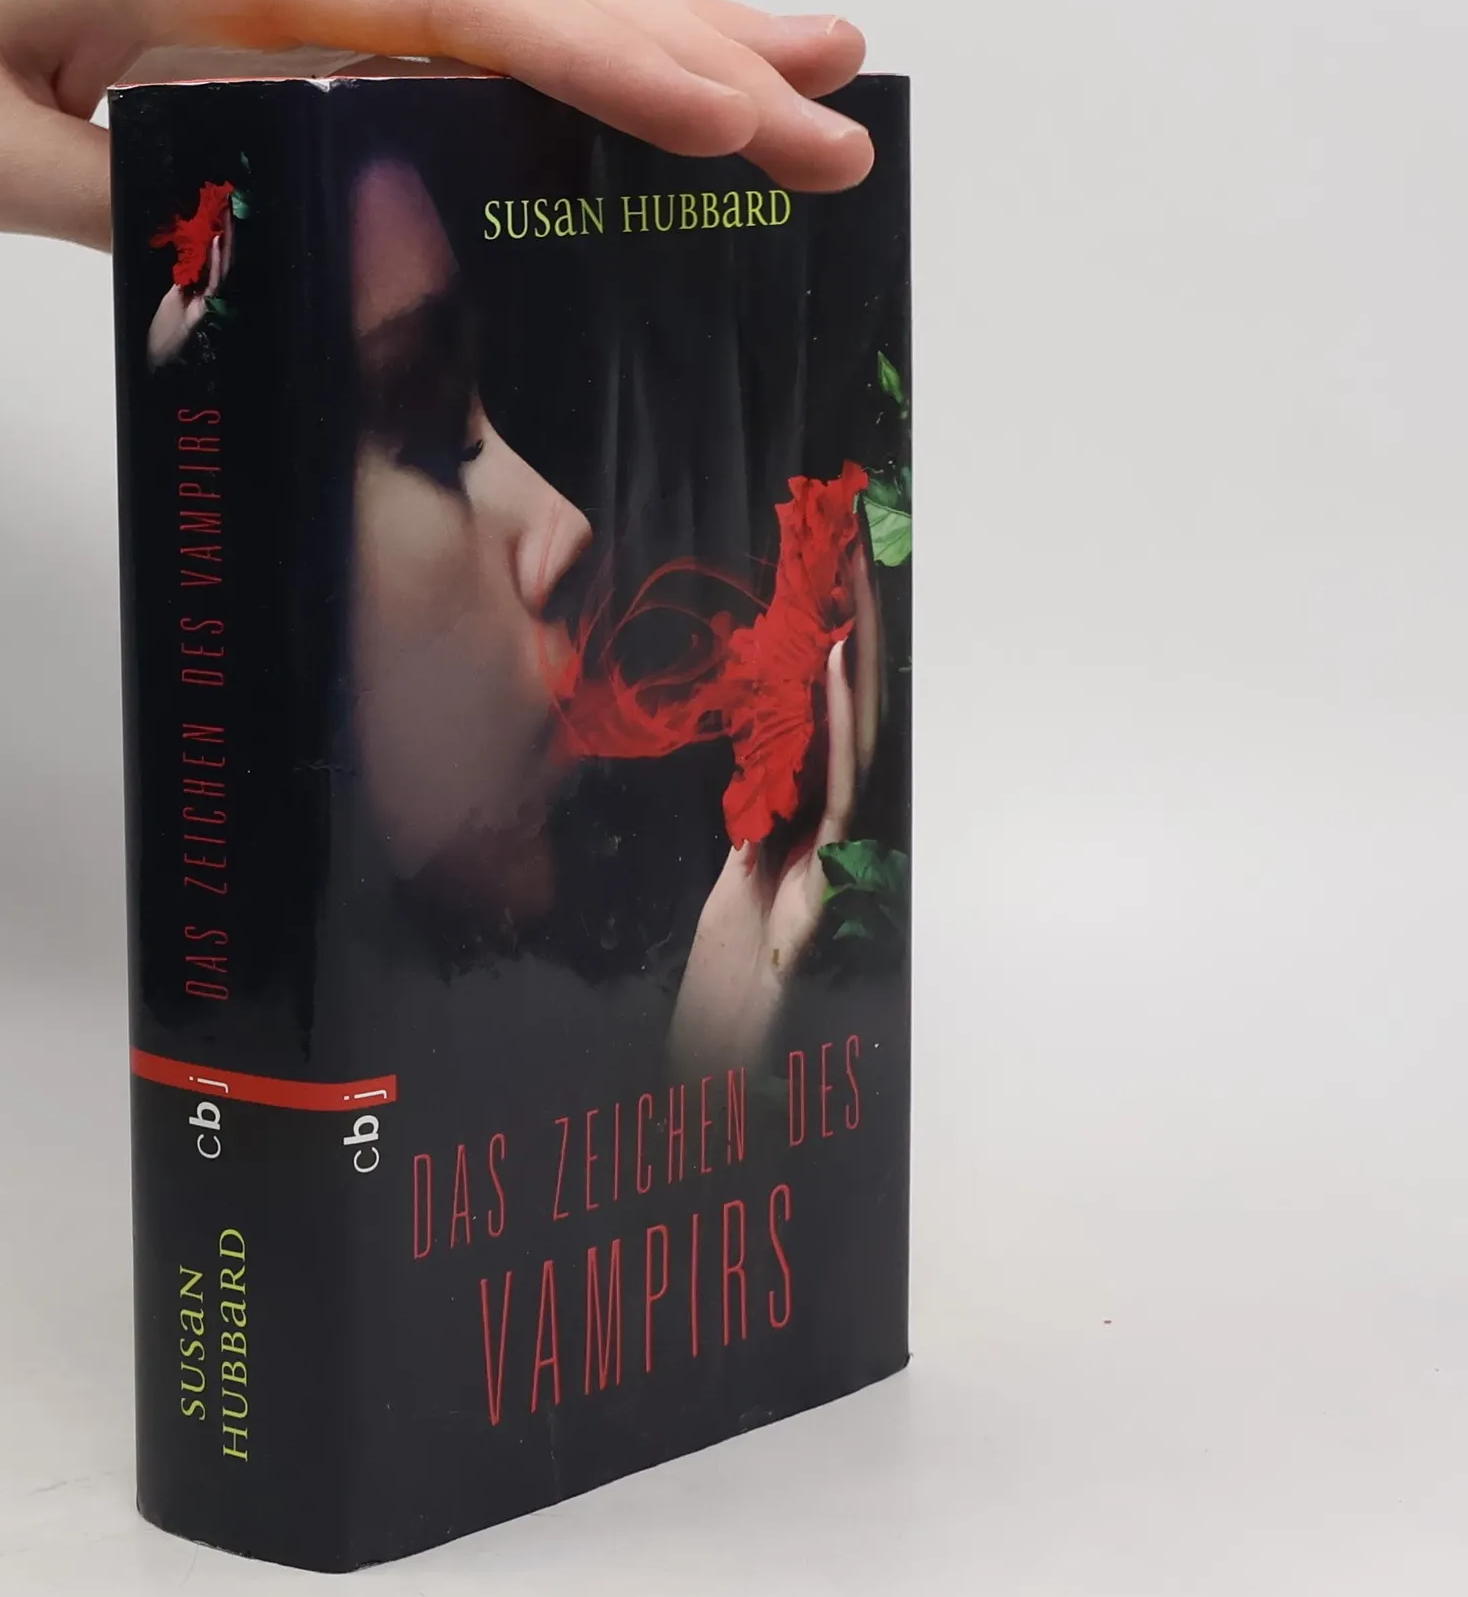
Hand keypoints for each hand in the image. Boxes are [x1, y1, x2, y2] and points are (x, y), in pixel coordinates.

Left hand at [669, 547, 881, 1072]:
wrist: (732, 1047)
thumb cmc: (738, 970)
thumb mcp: (744, 871)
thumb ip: (764, 818)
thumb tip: (770, 763)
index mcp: (821, 815)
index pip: (835, 713)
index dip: (843, 640)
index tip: (840, 569)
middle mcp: (846, 825)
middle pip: (861, 710)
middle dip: (864, 630)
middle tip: (863, 548)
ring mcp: (845, 848)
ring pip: (862, 736)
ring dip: (859, 659)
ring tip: (857, 588)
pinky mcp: (829, 875)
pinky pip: (838, 788)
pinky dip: (837, 725)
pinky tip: (833, 669)